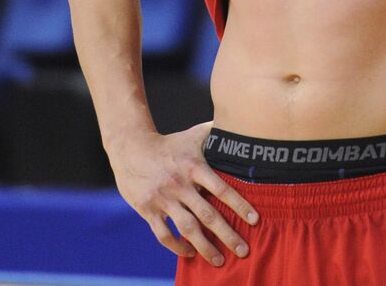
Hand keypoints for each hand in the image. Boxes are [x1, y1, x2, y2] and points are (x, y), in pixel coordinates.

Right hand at [106, 122, 257, 267]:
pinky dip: (177, 247)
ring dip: (205, 247)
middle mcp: (180, 185)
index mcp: (195, 167)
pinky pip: (163, 234)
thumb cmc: (170, 143)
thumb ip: (218, 133)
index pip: (221, 189)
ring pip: (187, 228)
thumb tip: (242, 125)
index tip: (255, 220)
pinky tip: (190, 253)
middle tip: (243, 250)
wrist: (131, 148)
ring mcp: (163, 199)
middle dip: (227, 235)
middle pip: (207, 215)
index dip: (239, 205)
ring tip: (220, 260)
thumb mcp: (194, 134)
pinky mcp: (147, 210)